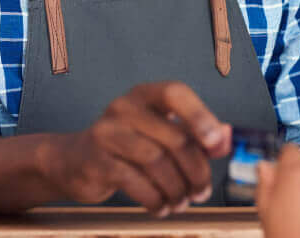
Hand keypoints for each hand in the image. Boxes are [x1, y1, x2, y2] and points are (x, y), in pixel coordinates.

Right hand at [34, 82, 230, 215]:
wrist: (73, 161)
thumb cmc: (127, 147)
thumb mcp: (158, 133)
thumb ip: (193, 135)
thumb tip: (226, 139)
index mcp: (143, 95)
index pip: (174, 93)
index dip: (199, 115)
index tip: (215, 142)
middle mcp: (123, 107)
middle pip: (173, 137)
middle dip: (195, 171)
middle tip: (201, 192)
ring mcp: (107, 132)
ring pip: (157, 162)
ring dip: (177, 189)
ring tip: (181, 202)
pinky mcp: (96, 160)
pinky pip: (136, 182)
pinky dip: (156, 200)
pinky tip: (160, 206)